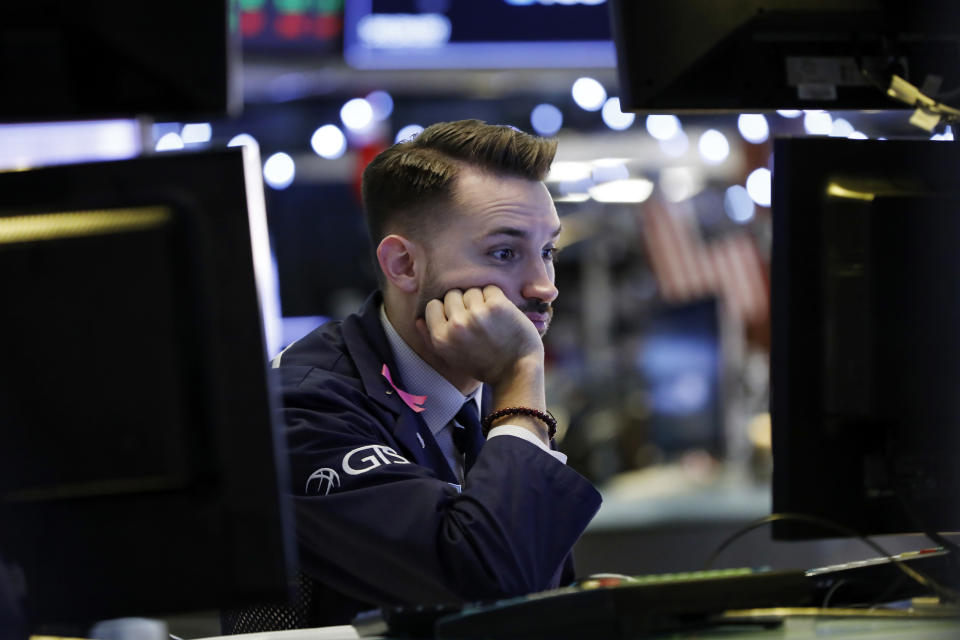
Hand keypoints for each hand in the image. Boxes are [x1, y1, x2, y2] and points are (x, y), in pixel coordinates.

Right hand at [416, 285, 543, 386]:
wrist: (517, 372)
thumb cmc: (484, 366)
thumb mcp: (451, 358)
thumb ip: (431, 339)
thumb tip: (418, 320)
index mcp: (441, 339)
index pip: (433, 305)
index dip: (447, 310)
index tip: (460, 319)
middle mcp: (456, 325)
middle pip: (452, 294)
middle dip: (464, 304)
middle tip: (478, 320)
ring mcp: (477, 314)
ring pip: (472, 290)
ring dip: (481, 300)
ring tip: (491, 319)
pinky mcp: (497, 305)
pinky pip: (490, 289)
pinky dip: (497, 298)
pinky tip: (502, 314)